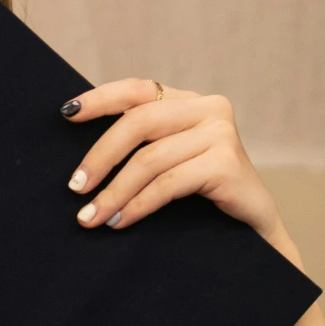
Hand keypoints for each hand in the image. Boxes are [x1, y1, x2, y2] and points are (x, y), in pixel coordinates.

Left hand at [64, 78, 295, 257]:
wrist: (258, 236)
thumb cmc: (207, 200)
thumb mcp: (174, 160)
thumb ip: (145, 144)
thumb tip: (84, 156)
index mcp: (192, 102)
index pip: (138, 90)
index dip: (100, 98)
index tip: (66, 114)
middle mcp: (211, 108)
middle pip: (139, 122)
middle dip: (100, 156)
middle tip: (75, 187)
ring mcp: (222, 134)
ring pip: (150, 158)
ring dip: (114, 191)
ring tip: (91, 216)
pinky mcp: (227, 163)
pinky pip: (167, 183)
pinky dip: (138, 204)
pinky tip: (120, 221)